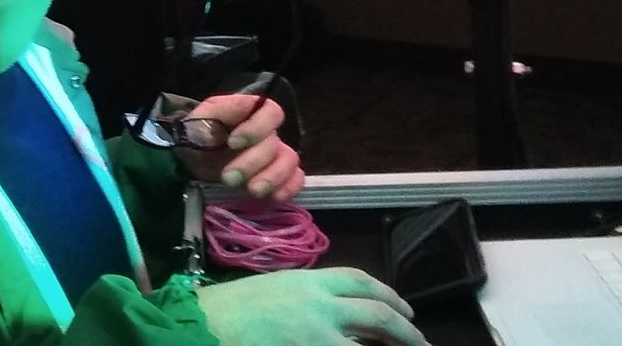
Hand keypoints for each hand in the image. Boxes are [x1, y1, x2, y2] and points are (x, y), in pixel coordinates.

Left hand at [175, 92, 303, 200]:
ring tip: (251, 191)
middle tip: (228, 178)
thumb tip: (237, 110)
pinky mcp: (278, 176)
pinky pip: (296, 179)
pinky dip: (289, 188)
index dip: (256, 128)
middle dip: (251, 163)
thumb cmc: (197, 135)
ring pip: (289, 161)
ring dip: (272, 178)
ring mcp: (275, 154)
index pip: (270, 112)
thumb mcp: (197, 120)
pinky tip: (273, 197)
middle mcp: (268, 132)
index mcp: (251, 112)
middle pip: (274, 144)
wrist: (191, 159)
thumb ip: (214, 113)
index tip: (232, 143)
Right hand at [195, 268, 429, 345]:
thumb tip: (333, 316)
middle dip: (406, 330)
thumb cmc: (225, 310)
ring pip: (367, 344)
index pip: (359, 280)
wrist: (200, 327)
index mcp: (307, 282)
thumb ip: (303, 299)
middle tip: (421, 342)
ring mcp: (317, 336)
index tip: (405, 309)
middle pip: (378, 313)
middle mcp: (319, 306)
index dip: (389, 294)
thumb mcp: (270, 292)